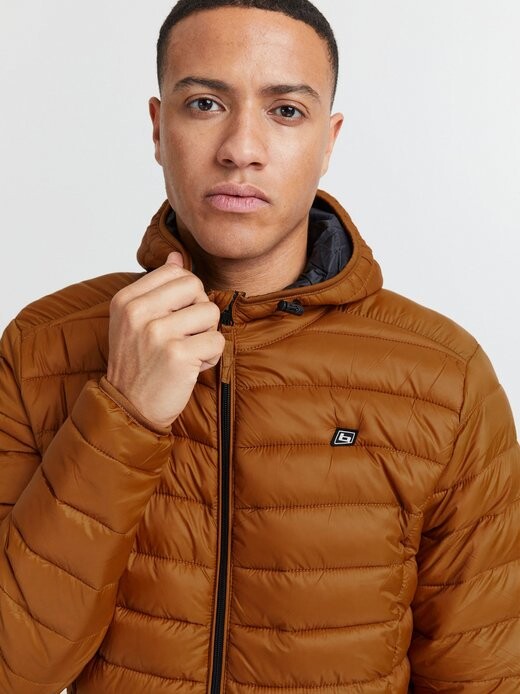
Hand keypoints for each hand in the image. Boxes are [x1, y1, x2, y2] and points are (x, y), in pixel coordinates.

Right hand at [106, 252, 224, 428]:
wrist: (129, 408)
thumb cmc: (139, 364)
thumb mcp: (136, 321)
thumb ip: (157, 287)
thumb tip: (177, 256)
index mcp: (126, 299)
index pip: (176, 273)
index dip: (185, 297)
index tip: (172, 321)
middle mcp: (138, 312)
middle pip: (196, 287)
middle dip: (199, 312)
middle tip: (183, 337)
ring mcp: (157, 333)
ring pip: (210, 312)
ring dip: (206, 336)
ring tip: (185, 353)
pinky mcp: (178, 354)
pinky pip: (217, 340)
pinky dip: (210, 357)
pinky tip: (190, 368)